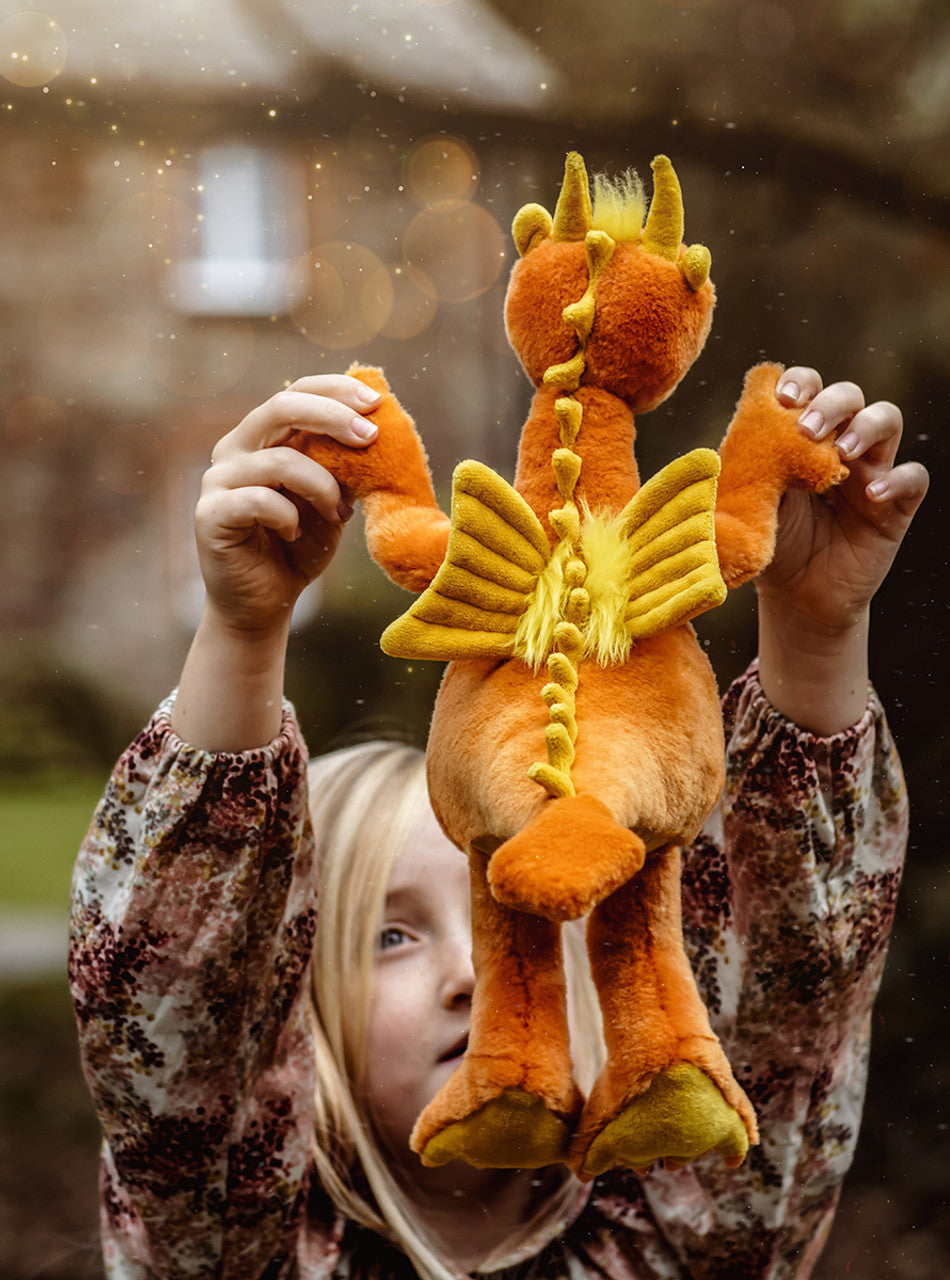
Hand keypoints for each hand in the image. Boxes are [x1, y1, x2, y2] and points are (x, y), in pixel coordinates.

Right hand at [195, 374, 379, 634]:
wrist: (266, 603)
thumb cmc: (298, 547)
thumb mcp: (330, 500)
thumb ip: (342, 466)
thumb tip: (377, 430)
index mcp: (263, 437)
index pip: (296, 392)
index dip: (335, 390)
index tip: (375, 402)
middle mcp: (235, 449)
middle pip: (281, 407)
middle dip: (332, 416)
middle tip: (369, 435)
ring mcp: (218, 479)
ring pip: (280, 461)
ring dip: (323, 486)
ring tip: (339, 514)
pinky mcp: (210, 513)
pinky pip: (260, 501)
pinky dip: (290, 517)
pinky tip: (294, 534)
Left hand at [756, 367, 928, 634]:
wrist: (796, 597)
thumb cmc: (772, 542)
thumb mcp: (752, 506)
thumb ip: (745, 475)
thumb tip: (719, 451)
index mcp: (801, 437)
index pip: (808, 389)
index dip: (799, 383)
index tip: (781, 398)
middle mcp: (839, 444)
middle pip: (849, 395)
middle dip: (830, 402)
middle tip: (806, 430)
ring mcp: (870, 470)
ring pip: (887, 420)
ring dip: (867, 426)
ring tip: (842, 452)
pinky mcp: (895, 505)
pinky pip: (913, 478)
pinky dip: (897, 479)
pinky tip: (872, 495)